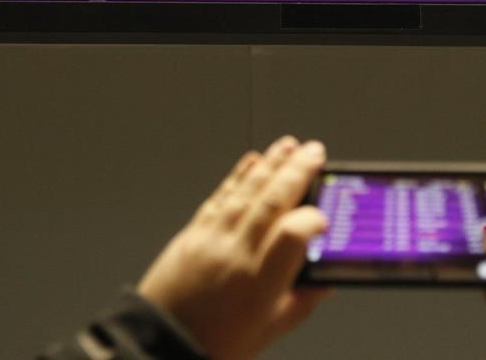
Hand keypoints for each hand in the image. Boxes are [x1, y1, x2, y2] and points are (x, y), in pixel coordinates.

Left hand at [138, 136, 330, 359]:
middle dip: (297, 171)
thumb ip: (302, 302)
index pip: (294, 234)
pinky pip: (220, 197)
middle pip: (272, 201)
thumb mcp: (270, 330)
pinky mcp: (193, 234)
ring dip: (269, 164)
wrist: (160, 344)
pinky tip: (251, 161)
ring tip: (288, 146)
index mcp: (260, 283)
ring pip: (246, 192)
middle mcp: (236, 254)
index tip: (325, 219)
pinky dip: (237, 176)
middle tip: (315, 152)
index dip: (314, 219)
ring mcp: (212, 240)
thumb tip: (325, 283)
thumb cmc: (214, 343)